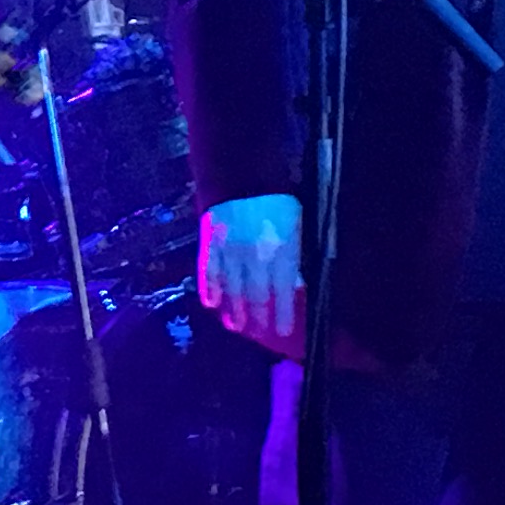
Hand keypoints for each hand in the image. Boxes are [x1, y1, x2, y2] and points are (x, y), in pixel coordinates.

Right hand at [200, 192, 302, 347]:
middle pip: (256, 296)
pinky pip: (209, 273)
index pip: (283, 292)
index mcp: (282, 249)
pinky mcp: (210, 243)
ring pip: (231, 290)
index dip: (283, 314)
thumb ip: (294, 255)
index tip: (283, 331)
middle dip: (258, 319)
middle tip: (259, 334)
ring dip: (234, 311)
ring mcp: (230, 250)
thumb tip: (295, 283)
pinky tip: (212, 304)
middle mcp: (255, 255)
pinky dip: (210, 290)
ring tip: (235, 326)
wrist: (240, 170)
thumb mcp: (296, 223)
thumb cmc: (276, 196)